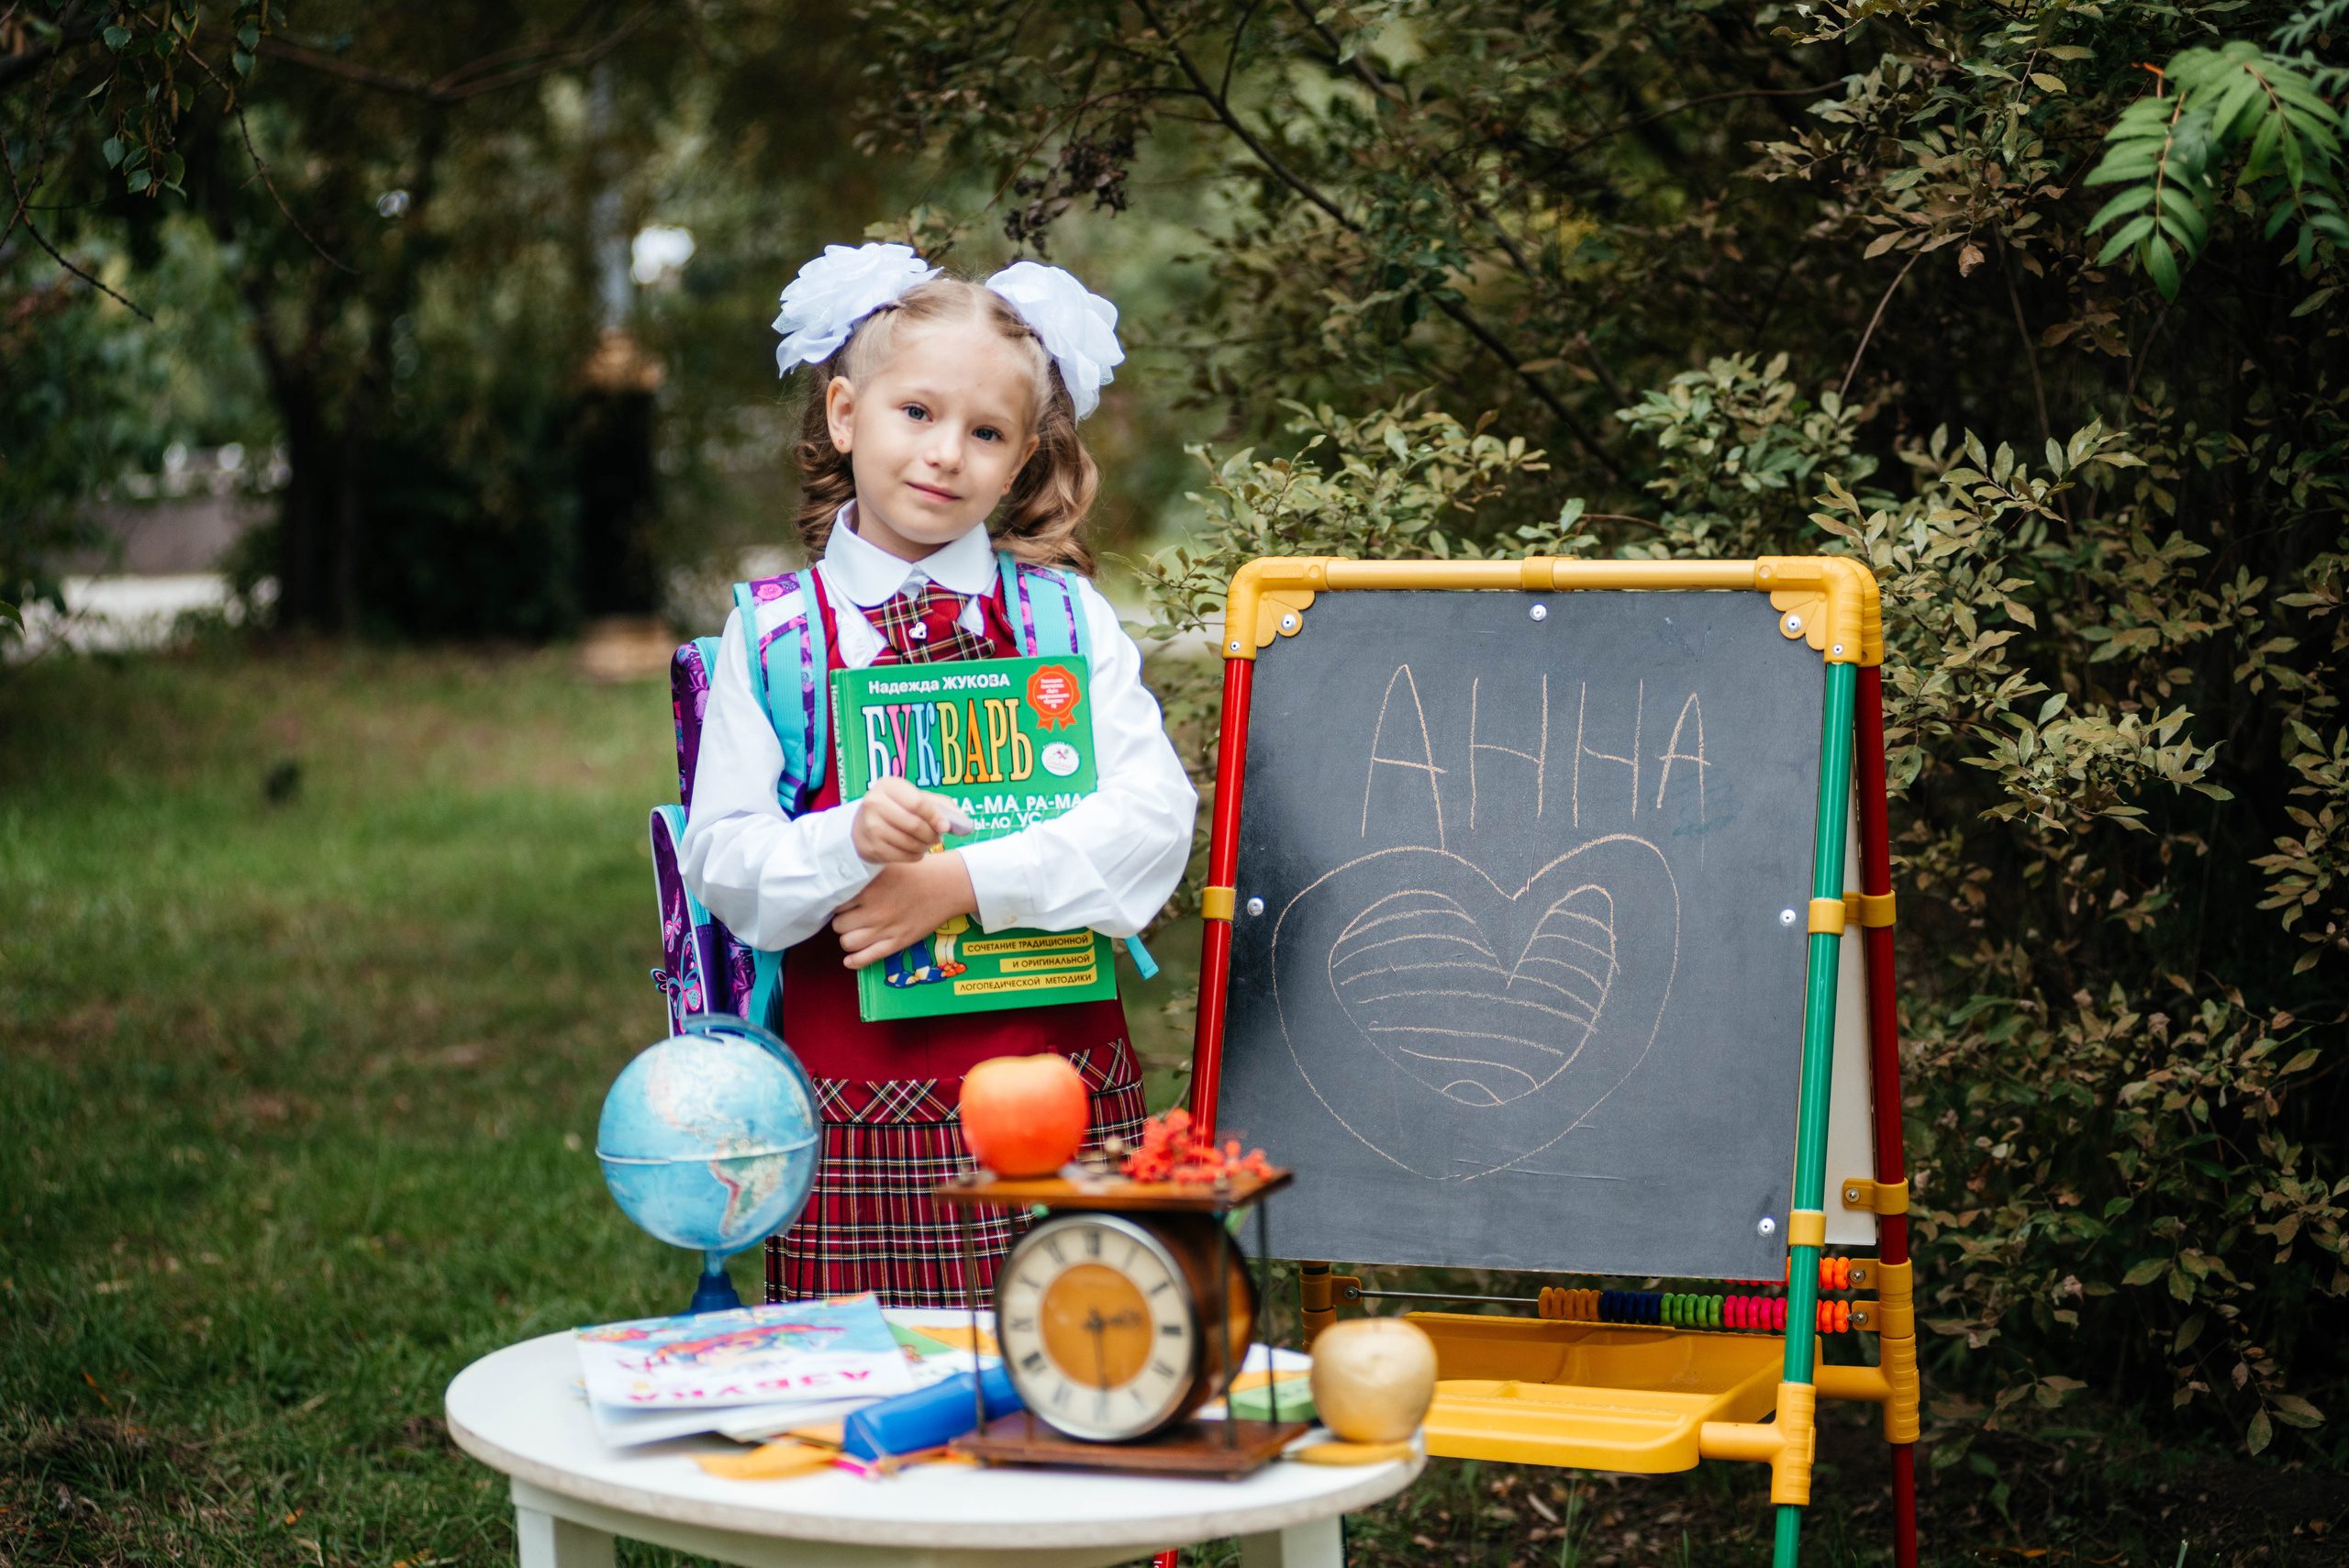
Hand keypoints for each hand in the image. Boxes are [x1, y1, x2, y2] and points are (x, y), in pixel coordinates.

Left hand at [834, 854, 978, 969]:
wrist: (948, 885)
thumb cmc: (920, 871)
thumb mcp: (888, 864)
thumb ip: (866, 873)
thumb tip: (846, 880)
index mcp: (869, 889)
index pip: (837, 902)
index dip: (838, 903)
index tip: (844, 903)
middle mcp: (874, 910)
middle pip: (839, 924)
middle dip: (842, 921)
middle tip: (850, 917)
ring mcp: (885, 928)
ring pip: (848, 942)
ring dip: (847, 939)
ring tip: (854, 932)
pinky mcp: (898, 942)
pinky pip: (868, 957)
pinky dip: (854, 961)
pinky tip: (850, 960)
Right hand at [852, 776, 962, 865]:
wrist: (863, 825)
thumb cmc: (898, 809)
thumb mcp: (917, 799)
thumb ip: (942, 807)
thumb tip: (965, 823)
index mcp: (889, 786)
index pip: (918, 803)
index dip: (935, 817)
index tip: (946, 827)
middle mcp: (875, 803)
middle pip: (914, 825)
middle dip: (932, 835)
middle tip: (937, 837)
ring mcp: (870, 826)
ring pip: (909, 843)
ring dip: (925, 846)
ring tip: (926, 842)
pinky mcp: (871, 847)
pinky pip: (903, 856)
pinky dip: (915, 855)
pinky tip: (914, 849)